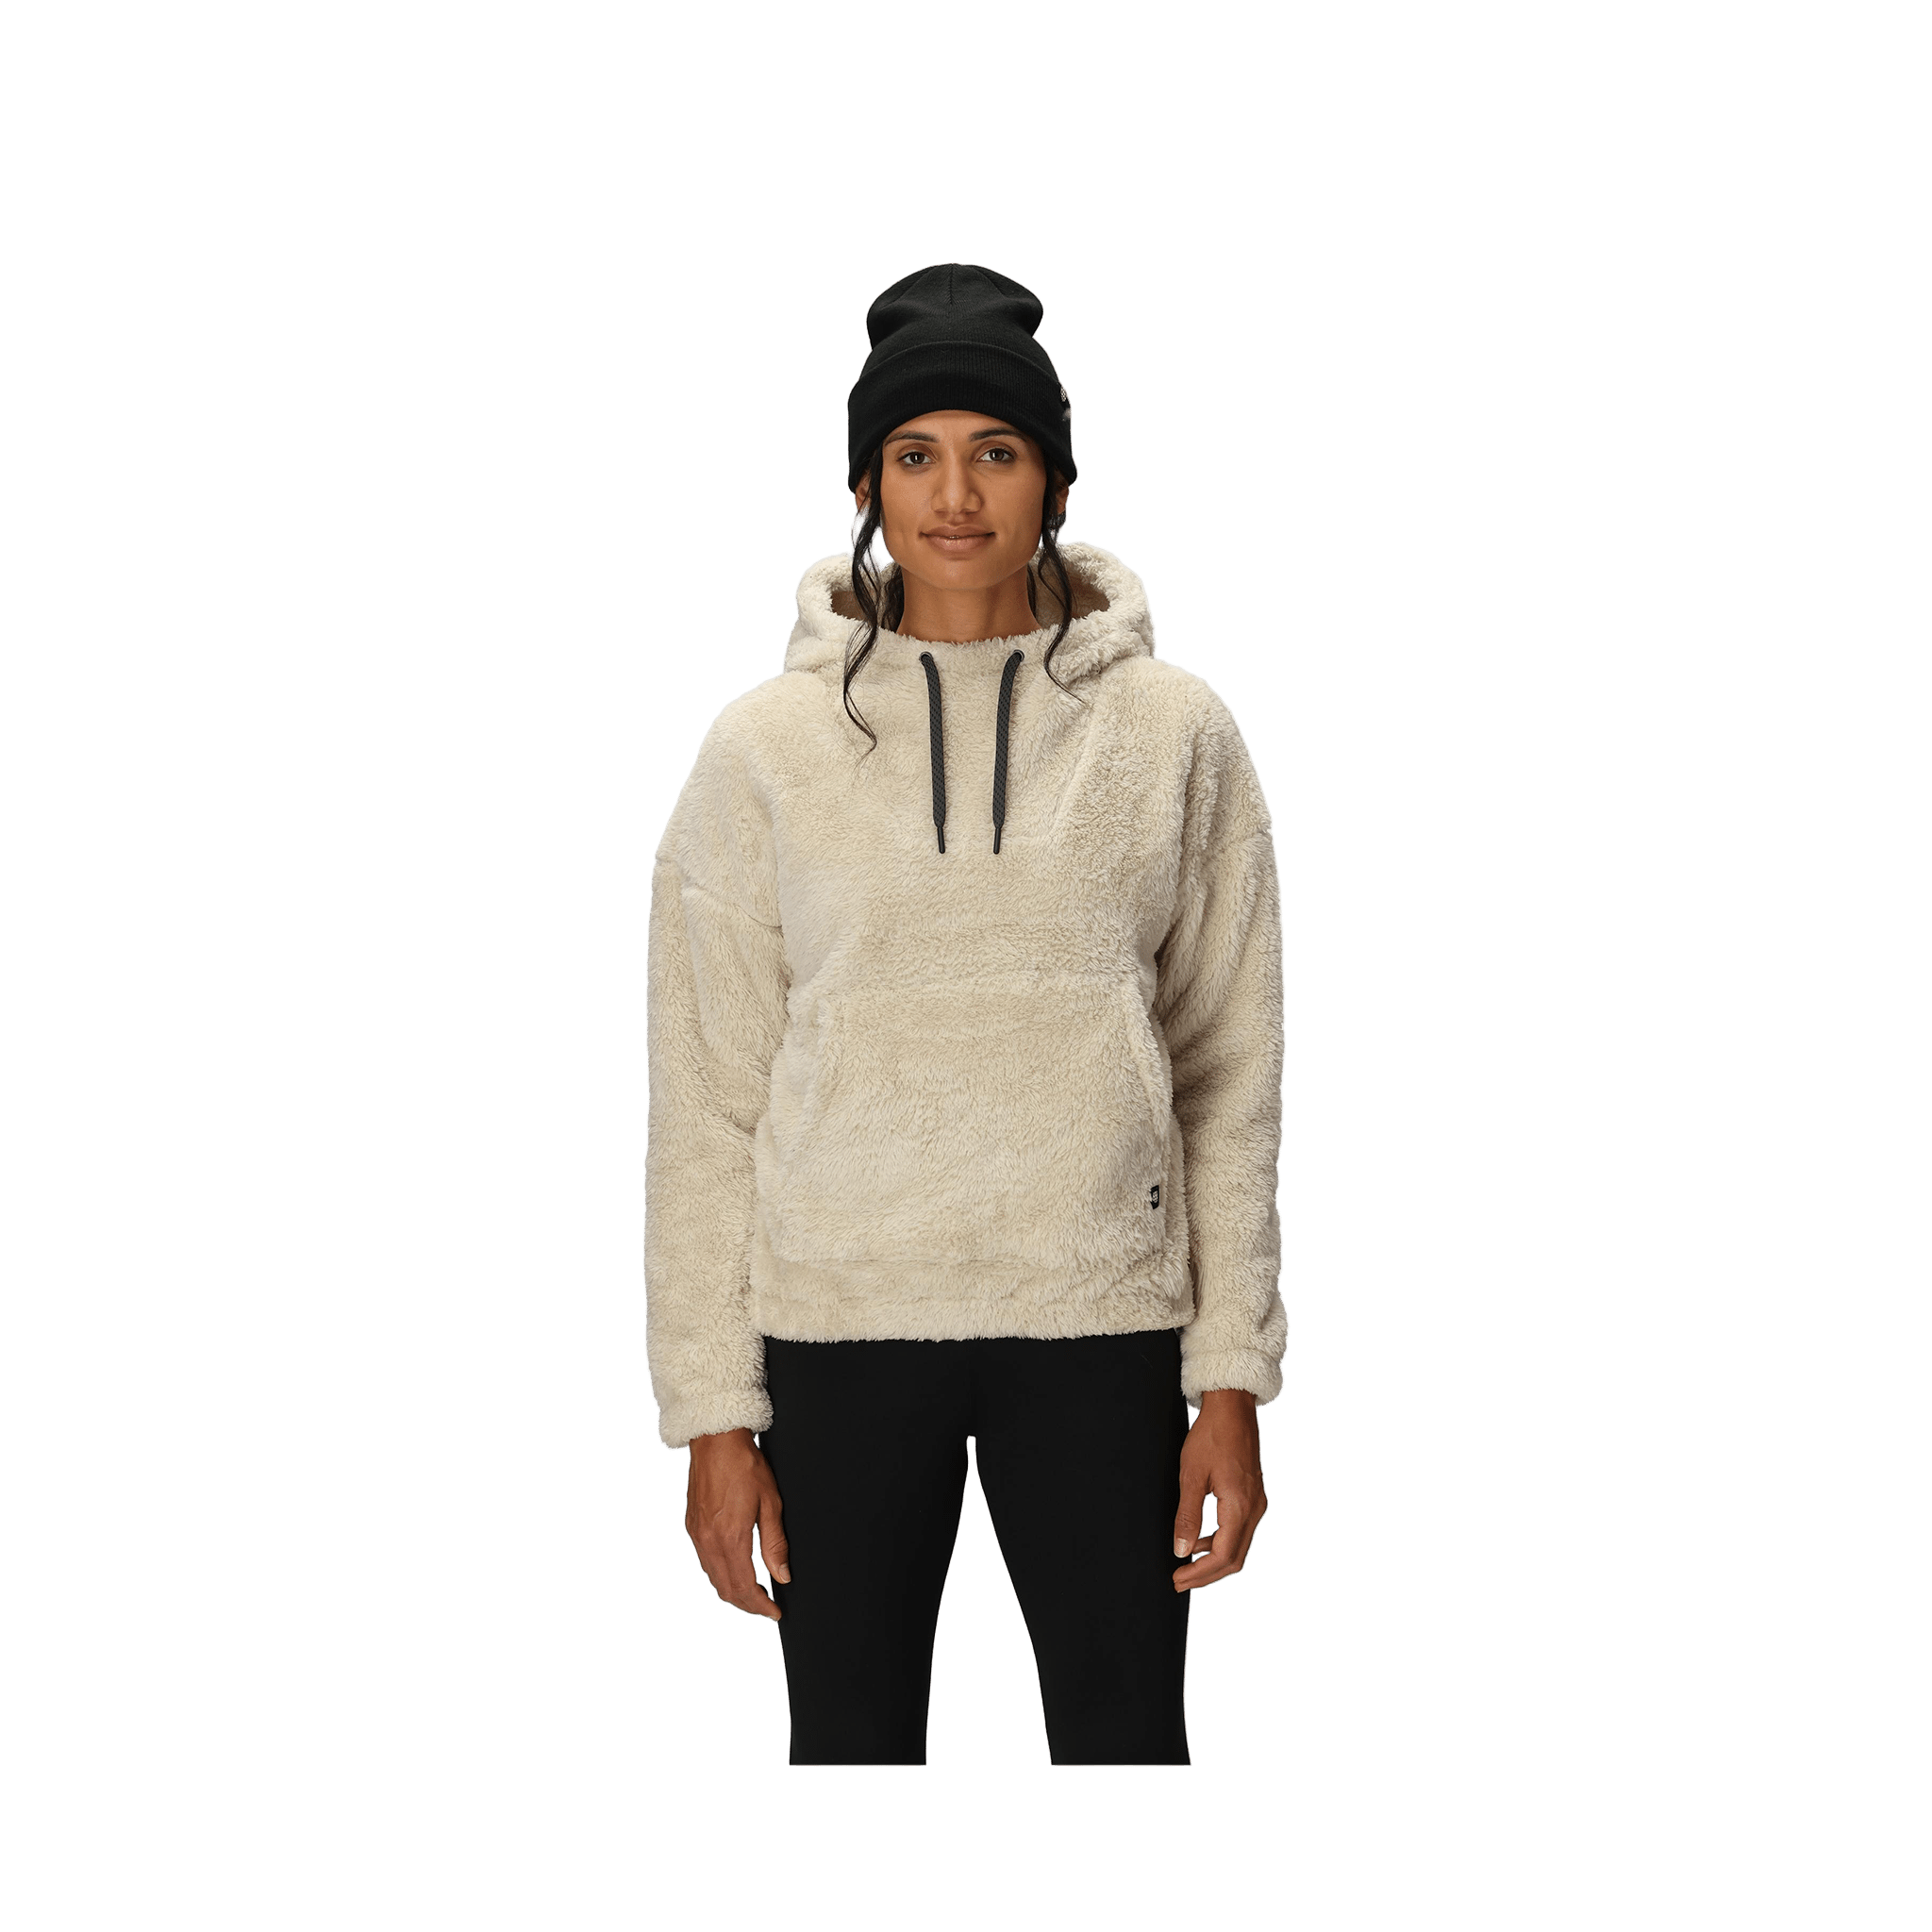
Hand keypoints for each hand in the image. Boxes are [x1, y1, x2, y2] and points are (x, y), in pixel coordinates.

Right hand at [685, 1428, 789, 1620]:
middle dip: (747, 1604)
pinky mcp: (691, 1527)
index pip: (745, 1587)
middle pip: (726, 1589)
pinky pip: (704, 1563)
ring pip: (713, 1579)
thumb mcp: (770, 1502)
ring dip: (733, 1592)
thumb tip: (782, 1575)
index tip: (775, 1612)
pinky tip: (734, 1571)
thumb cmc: (745, 1464)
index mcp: (730, 1537)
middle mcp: (709, 1541)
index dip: (761, 1605)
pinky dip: (720, 1576)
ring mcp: (697, 1535)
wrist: (715, 1440)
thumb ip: (775, 1543)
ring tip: (754, 1594)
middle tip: (766, 1607)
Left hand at [1172, 1389, 1266, 1590]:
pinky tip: (1201, 1540)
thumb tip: (1182, 1551)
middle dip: (1207, 1574)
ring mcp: (1257, 1503)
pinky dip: (1221, 1543)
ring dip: (1214, 1560)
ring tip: (1186, 1564)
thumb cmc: (1211, 1436)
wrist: (1232, 1408)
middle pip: (1235, 1559)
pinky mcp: (1254, 1497)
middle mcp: (1255, 1509)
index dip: (1200, 1574)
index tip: (1177, 1580)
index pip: (1223, 1556)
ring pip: (1239, 1547)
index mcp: (1240, 1506)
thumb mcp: (1191, 1476)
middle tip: (1180, 1580)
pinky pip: (1240, 1531)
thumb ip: (1188, 1516)